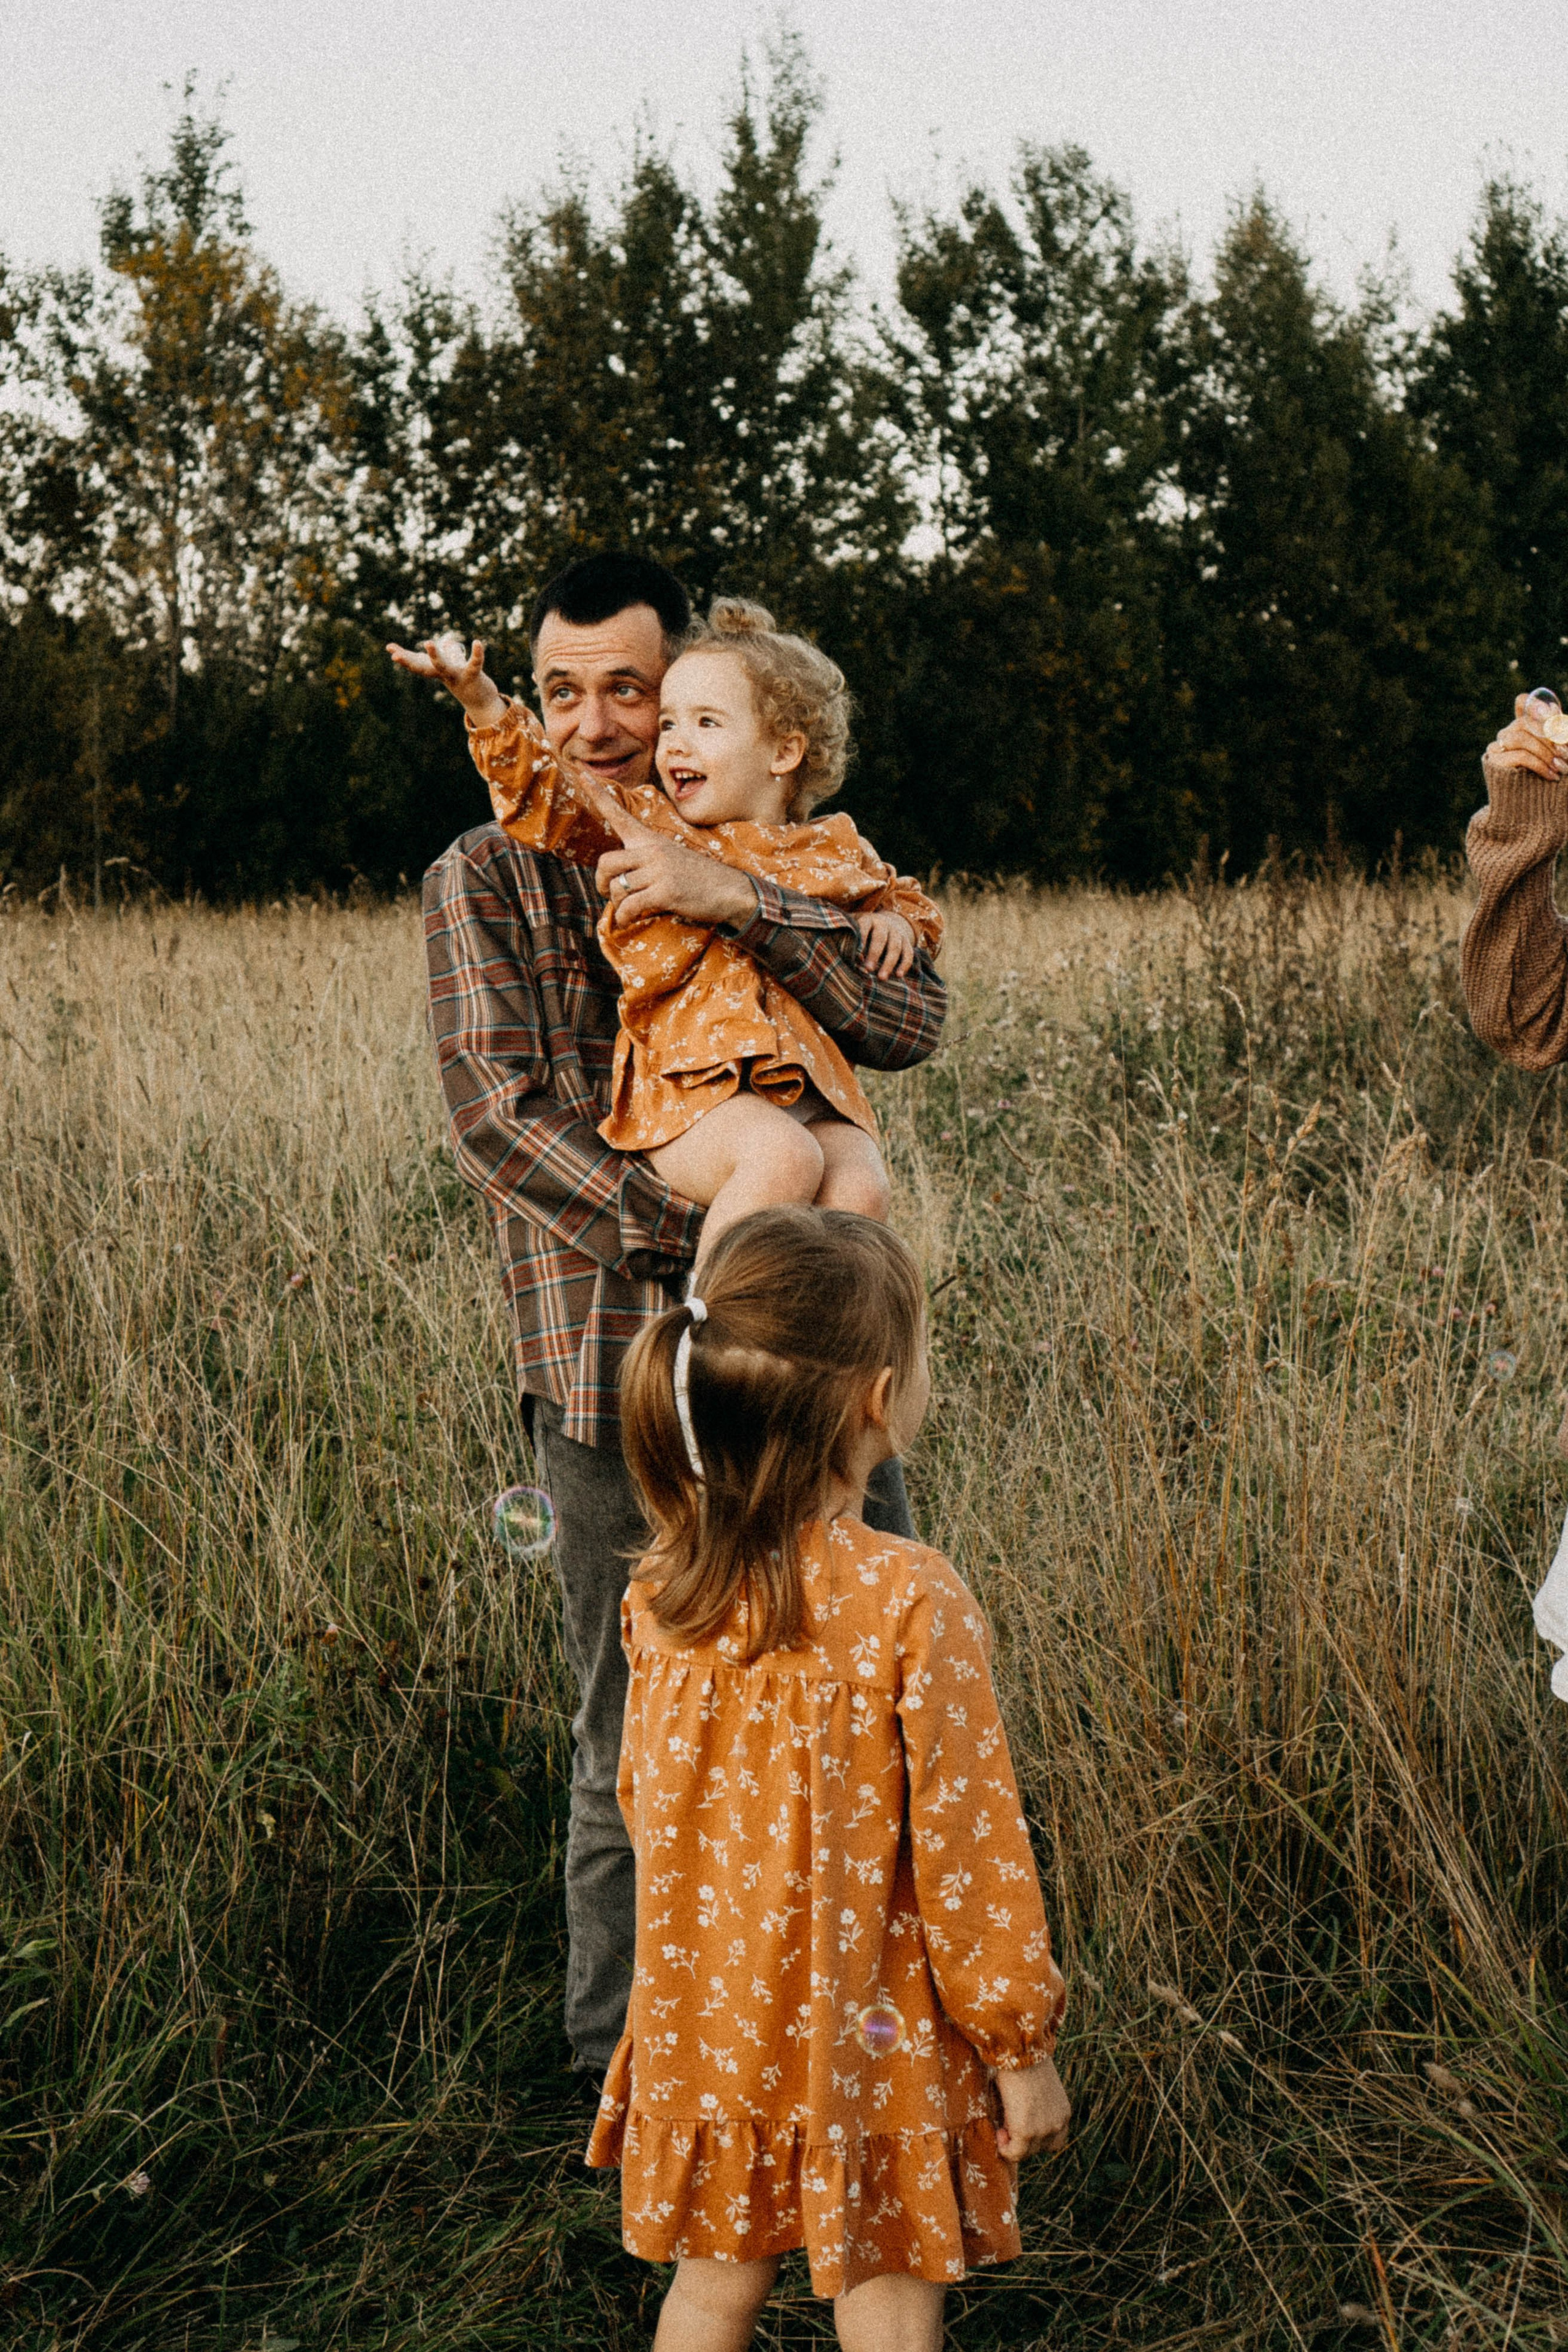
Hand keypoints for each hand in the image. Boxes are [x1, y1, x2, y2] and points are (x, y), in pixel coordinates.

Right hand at [387, 633, 507, 730]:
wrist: (483, 703)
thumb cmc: (465, 680)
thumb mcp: (454, 666)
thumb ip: (447, 655)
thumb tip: (442, 643)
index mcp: (437, 671)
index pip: (416, 664)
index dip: (403, 656)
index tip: (389, 648)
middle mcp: (444, 675)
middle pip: (423, 668)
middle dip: (408, 661)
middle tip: (394, 655)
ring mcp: (457, 677)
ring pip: (443, 667)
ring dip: (435, 657)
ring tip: (428, 642)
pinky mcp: (474, 676)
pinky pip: (475, 664)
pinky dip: (477, 654)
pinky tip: (478, 642)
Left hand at [594, 806, 757, 930]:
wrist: (730, 890)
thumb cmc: (699, 878)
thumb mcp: (671, 858)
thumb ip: (645, 861)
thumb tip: (619, 880)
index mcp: (651, 840)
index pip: (620, 814)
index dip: (598, 795)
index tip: (581, 775)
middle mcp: (652, 850)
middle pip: (606, 862)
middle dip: (601, 883)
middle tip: (608, 894)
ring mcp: (659, 870)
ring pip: (617, 887)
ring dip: (616, 905)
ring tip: (627, 912)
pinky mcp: (665, 891)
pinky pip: (629, 906)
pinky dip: (624, 918)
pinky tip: (628, 922)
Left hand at [856, 909, 916, 977]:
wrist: (886, 924)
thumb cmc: (863, 933)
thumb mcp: (856, 930)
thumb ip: (850, 940)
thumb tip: (849, 956)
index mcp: (869, 920)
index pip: (864, 927)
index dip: (861, 940)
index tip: (857, 955)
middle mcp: (884, 924)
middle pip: (880, 938)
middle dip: (874, 954)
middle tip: (868, 969)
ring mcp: (897, 933)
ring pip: (895, 947)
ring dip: (889, 963)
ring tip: (882, 978)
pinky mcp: (907, 942)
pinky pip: (908, 953)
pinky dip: (904, 964)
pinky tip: (898, 975)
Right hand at [993, 2053, 1069, 2160]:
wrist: (1020, 2051)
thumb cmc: (1024, 2061)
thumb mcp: (1037, 2087)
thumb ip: (1035, 2107)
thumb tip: (1017, 2117)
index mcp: (1063, 2112)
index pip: (1055, 2139)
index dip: (1037, 2137)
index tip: (1021, 2124)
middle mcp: (1059, 2124)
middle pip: (1040, 2148)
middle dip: (1023, 2140)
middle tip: (1008, 2122)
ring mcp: (1044, 2130)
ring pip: (1026, 2151)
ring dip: (1012, 2142)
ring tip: (1002, 2123)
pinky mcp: (1027, 2132)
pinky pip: (1014, 2153)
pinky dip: (1004, 2148)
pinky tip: (998, 2133)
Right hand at [1487, 694, 1567, 783]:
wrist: (1531, 811)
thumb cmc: (1549, 780)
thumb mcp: (1559, 753)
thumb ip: (1557, 731)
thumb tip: (1552, 708)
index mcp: (1523, 727)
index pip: (1523, 702)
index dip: (1534, 704)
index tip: (1552, 712)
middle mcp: (1508, 733)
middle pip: (1526, 721)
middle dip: (1551, 736)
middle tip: (1567, 754)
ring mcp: (1497, 747)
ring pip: (1521, 737)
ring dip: (1546, 752)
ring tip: (1561, 768)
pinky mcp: (1493, 762)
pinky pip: (1519, 755)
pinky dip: (1540, 765)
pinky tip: (1551, 775)